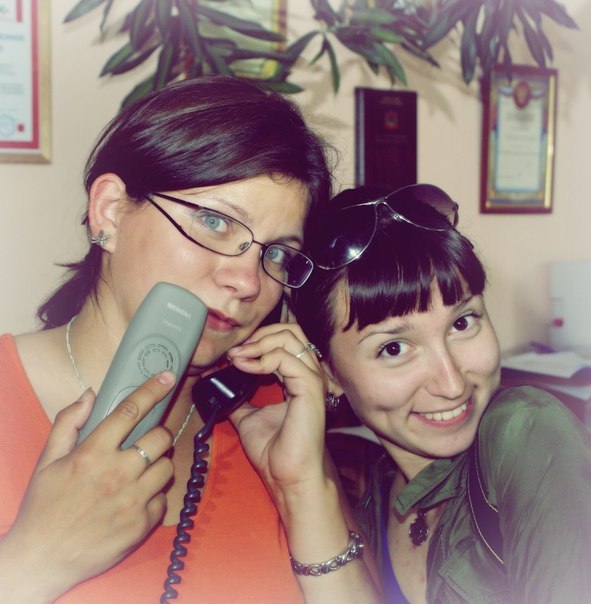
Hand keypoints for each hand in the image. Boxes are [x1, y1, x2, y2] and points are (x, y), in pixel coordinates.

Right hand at [0, 372, 175, 601]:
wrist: (42, 559)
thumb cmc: (43, 506)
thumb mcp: (47, 461)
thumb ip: (68, 423)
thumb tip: (90, 394)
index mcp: (93, 454)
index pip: (130, 411)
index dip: (152, 390)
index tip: (167, 377)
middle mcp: (117, 473)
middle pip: (160, 437)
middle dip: (157, 434)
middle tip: (145, 443)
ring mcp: (133, 500)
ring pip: (167, 466)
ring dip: (158, 465)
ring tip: (140, 472)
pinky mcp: (142, 524)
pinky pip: (163, 499)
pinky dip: (154, 496)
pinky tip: (135, 500)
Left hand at [226, 324, 326, 499]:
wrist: (287, 476)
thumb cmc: (275, 450)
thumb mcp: (248, 416)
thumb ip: (239, 397)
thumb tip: (218, 382)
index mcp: (299, 378)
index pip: (286, 339)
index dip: (259, 339)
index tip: (233, 354)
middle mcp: (309, 374)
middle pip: (291, 331)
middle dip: (260, 334)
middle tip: (236, 351)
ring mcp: (312, 379)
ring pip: (290, 337)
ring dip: (257, 343)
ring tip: (236, 357)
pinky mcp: (310, 387)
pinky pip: (285, 358)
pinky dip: (260, 358)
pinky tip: (242, 367)